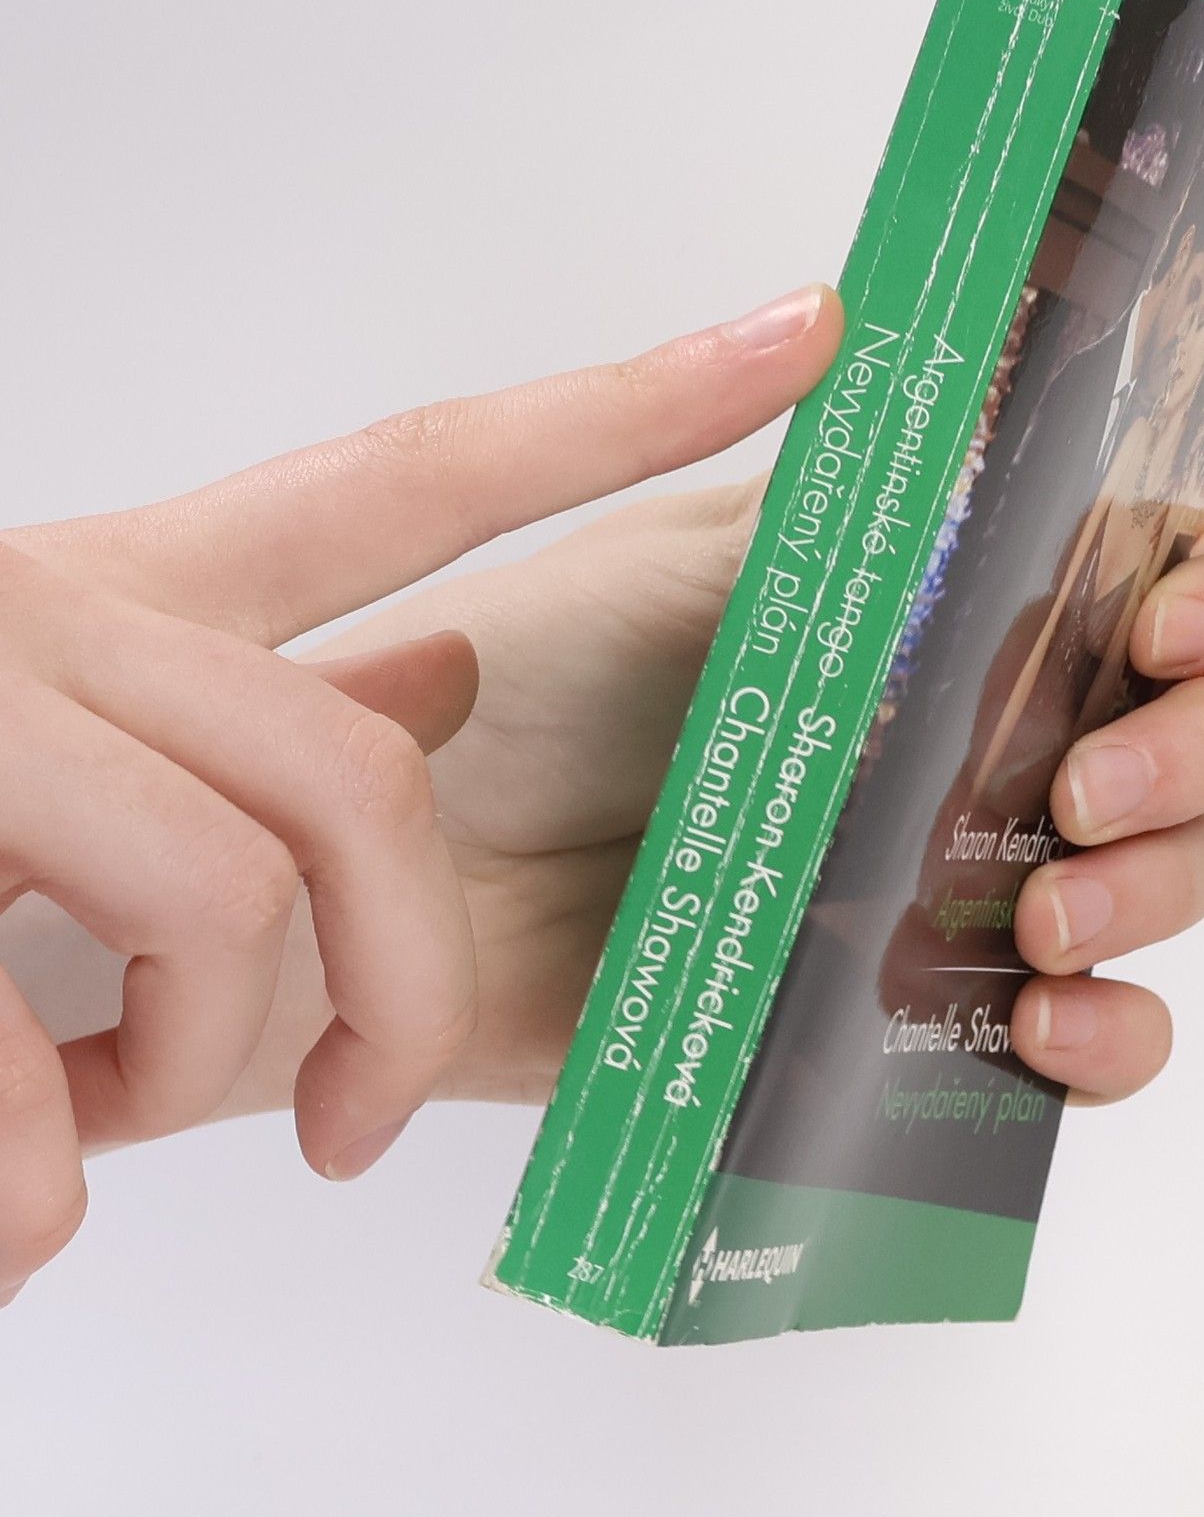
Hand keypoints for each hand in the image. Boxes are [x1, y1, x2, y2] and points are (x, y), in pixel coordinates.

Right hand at [0, 282, 842, 1303]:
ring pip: (217, 898)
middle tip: (345, 1118)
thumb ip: (237, 707)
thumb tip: (433, 669)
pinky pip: (32, 1096)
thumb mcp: (55, 721)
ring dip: (182, 1070)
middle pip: (357, 770)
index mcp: (123, 587)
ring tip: (81, 1116)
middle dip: (393, 977)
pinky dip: (25, 1185)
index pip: (425, 467)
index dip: (630, 402)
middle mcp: (52, 615)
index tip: (812, 331)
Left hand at [233, 505, 1203, 1118]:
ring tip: (1051, 915)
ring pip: (1164, 878)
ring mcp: (957, 871)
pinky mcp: (912, 1010)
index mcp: (953, 597)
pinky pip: (1082, 1035)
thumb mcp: (699, 560)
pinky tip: (1051, 1028)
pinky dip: (1111, 1038)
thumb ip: (849, 488)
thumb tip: (873, 325)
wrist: (405, 870)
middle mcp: (979, 729)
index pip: (1160, 571)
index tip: (1176, 630)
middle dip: (1201, 755)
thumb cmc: (527, 679)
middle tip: (1091, 792)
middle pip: (1199, 729)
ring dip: (1159, 891)